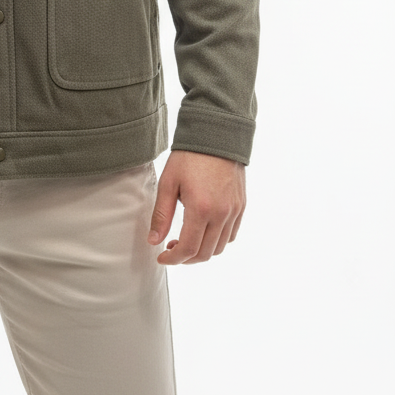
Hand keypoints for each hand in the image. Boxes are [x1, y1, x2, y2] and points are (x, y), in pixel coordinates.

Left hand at [148, 150, 245, 264]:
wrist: (216, 135)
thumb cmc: (189, 157)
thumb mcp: (168, 182)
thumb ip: (161, 215)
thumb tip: (154, 241)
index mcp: (201, 209)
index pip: (188, 249)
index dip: (173, 259)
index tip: (161, 257)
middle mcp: (221, 214)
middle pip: (205, 253)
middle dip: (185, 258)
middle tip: (170, 249)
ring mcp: (234, 211)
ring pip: (220, 248)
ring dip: (201, 251)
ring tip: (185, 240)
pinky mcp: (241, 206)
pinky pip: (231, 235)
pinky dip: (217, 241)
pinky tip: (203, 231)